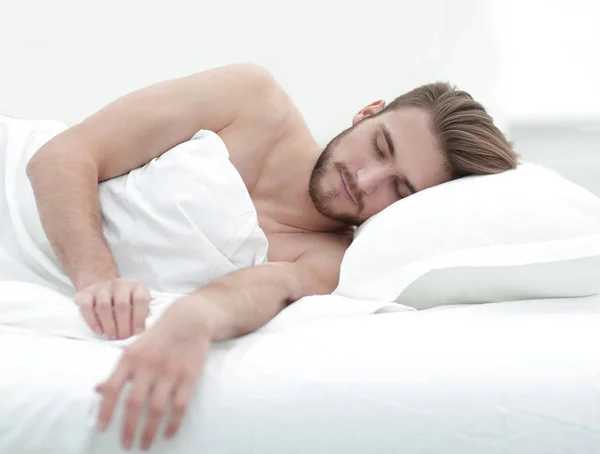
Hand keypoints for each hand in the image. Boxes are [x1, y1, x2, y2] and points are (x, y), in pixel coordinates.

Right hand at [75, 278, 150, 339]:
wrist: (104, 290)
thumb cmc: (127, 304)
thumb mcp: (139, 305)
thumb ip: (145, 314)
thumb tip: (147, 334)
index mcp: (137, 286)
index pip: (141, 299)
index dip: (140, 317)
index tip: (138, 333)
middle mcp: (120, 284)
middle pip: (122, 304)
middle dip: (123, 325)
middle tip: (124, 338)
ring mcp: (101, 287)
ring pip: (104, 305)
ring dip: (109, 324)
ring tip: (112, 337)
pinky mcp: (84, 293)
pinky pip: (86, 306)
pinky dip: (92, 321)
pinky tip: (99, 331)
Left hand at [95, 299, 211, 449]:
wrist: (189, 320)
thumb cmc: (158, 336)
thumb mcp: (134, 348)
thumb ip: (118, 370)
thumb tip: (97, 390)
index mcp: (130, 358)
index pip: (113, 388)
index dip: (105, 410)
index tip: (102, 429)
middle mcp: (148, 365)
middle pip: (134, 404)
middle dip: (128, 428)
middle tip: (126, 445)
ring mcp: (169, 371)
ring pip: (156, 409)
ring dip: (149, 431)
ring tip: (145, 445)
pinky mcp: (188, 376)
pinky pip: (180, 406)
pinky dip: (173, 423)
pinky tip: (169, 433)